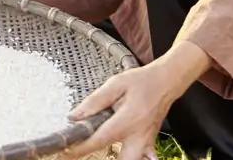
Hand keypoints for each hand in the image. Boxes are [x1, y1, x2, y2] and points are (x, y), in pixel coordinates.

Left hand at [58, 42, 211, 159]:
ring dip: (116, 158)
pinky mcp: (149, 143)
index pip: (100, 140)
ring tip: (95, 150)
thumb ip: (95, 101)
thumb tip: (74, 116)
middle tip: (79, 154)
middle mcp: (139, 135)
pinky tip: (119, 151)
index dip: (81, 149)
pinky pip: (140, 157)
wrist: (166, 82)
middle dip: (102, 159)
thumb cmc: (141, 81)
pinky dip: (129, 157)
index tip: (66, 152)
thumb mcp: (116, 83)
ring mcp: (146, 142)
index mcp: (128, 120)